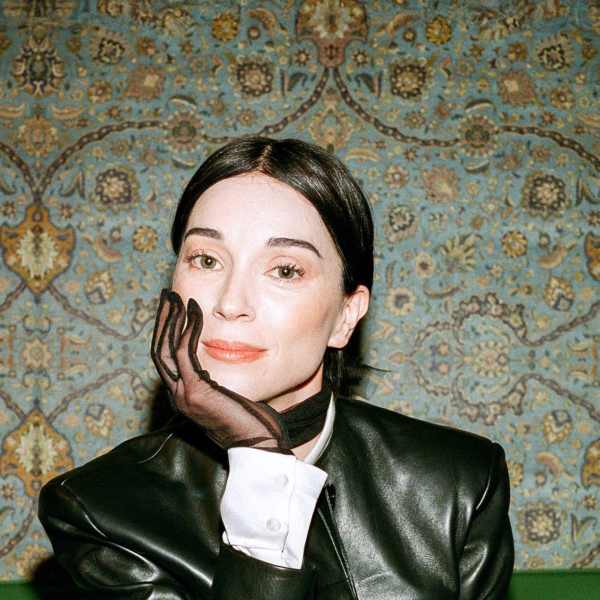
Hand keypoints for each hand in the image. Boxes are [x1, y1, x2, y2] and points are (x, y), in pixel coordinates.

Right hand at [150, 289, 291, 452]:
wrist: (260, 445)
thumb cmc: (253, 422)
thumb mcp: (227, 397)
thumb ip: (215, 383)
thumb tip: (213, 370)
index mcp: (184, 396)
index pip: (166, 358)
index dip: (166, 331)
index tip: (172, 309)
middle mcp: (178, 396)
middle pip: (159, 350)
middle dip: (162, 320)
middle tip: (167, 295)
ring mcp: (184, 395)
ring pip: (166, 349)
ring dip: (170, 319)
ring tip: (175, 296)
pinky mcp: (195, 392)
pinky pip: (185, 353)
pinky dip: (188, 329)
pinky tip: (194, 311)